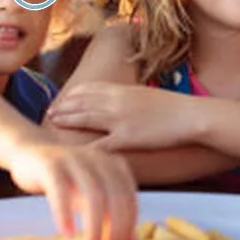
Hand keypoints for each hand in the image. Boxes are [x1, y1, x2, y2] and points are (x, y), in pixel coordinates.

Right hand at [8, 140, 137, 239]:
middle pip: (116, 196)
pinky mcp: (51, 164)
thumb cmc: (67, 181)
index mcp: (114, 165)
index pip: (129, 198)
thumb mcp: (91, 200)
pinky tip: (67, 234)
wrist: (30, 154)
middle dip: (115, 229)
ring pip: (93, 194)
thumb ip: (111, 220)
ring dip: (94, 227)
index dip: (128, 226)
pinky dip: (66, 214)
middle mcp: (99, 159)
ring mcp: (75, 159)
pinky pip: (61, 190)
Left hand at [45, 82, 196, 150]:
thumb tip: (122, 103)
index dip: (74, 93)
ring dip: (68, 120)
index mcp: (124, 90)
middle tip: (49, 111)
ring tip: (54, 122)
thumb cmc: (174, 107)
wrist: (190, 115)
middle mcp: (118, 102)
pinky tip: (74, 151)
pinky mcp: (127, 138)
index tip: (63, 97)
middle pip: (84, 102)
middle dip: (65, 106)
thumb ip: (131, 99)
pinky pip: (102, 144)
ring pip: (86, 118)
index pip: (91, 88)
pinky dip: (86, 147)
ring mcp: (121, 119)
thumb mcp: (148, 96)